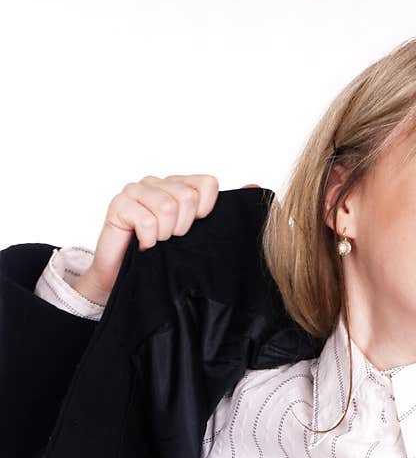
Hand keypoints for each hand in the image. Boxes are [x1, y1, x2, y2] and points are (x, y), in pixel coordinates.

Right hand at [73, 174, 219, 305]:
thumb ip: (221, 210)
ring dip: (164, 233)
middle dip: (183, 226)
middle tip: (171, 238)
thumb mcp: (196, 235)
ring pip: (167, 207)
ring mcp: (135, 191)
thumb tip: (253, 185)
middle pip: (187, 196)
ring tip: (157, 241)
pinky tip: (144, 244)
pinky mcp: (118, 205)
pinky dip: (149, 239)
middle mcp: (157, 183)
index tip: (195, 226)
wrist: (126, 274)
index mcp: (178, 186)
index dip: (205, 209)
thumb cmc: (163, 255)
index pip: (206, 183)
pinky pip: (146, 220)